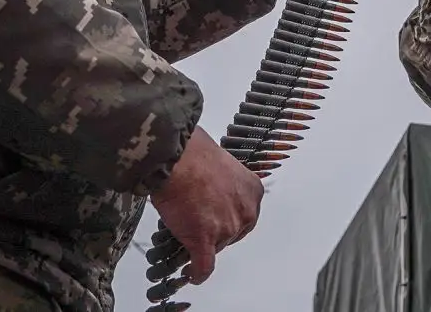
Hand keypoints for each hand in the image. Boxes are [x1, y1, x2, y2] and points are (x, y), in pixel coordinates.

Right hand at [150, 126, 264, 285]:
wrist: (177, 158)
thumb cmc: (194, 155)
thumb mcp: (221, 167)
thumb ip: (223, 186)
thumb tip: (212, 194)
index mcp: (252, 191)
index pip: (244, 216)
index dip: (228, 219)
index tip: (218, 221)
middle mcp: (245, 211)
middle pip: (232, 233)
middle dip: (216, 232)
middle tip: (198, 224)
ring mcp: (227, 228)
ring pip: (216, 248)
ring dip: (202, 245)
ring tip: (186, 235)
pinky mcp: (205, 240)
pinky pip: (204, 266)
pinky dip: (198, 273)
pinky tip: (192, 275)